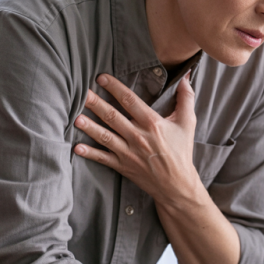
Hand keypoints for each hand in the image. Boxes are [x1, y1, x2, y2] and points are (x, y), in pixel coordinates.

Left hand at [74, 73, 201, 206]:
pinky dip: (90, 153)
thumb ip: (186, 98)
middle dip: (96, 103)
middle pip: (112, 116)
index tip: (101, 78)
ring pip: (105, 136)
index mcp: (152, 123)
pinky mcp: (123, 166)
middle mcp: (138, 136)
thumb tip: (186, 77)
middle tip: (81, 92)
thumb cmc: (181, 152)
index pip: (130, 100)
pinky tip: (77, 147)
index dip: (115, 87)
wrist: (177, 185)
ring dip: (89, 126)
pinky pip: (103, 159)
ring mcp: (129, 152)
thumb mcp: (188, 123)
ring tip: (75, 117)